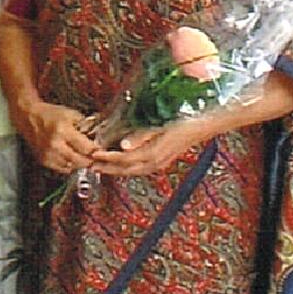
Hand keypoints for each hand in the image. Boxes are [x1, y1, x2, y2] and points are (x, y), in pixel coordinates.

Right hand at [15, 100, 98, 174]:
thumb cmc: (50, 114)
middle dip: (90, 160)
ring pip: (72, 167)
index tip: (101, 151)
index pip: (87, 148)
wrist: (28, 117)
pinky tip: (69, 156)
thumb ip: (85, 125)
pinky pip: (62, 169)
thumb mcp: (70, 114)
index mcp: (63, 131)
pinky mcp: (43, 160)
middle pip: (81, 161)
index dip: (96, 151)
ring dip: (79, 163)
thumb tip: (97, 138)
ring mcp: (48, 154)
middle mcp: (55, 145)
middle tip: (94, 156)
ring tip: (82, 155)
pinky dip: (68, 165)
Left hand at [93, 116, 210, 177]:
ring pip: (133, 171)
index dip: (108, 158)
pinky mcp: (162, 161)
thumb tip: (123, 145)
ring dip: (115, 170)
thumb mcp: (160, 127)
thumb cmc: (181, 122)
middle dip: (107, 168)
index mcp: (154, 153)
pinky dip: (127, 168)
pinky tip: (119, 165)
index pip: (125, 159)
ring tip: (100, 167)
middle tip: (90, 165)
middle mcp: (156, 162)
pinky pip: (140, 169)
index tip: (94, 155)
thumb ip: (141, 137)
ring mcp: (160, 163)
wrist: (203, 125)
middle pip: (126, 169)